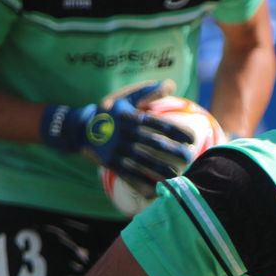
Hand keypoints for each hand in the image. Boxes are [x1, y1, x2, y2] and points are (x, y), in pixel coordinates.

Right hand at [39, 80, 194, 186]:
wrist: (82, 129)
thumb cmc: (112, 112)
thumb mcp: (126, 98)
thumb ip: (149, 92)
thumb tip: (171, 84)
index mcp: (131, 117)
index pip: (157, 124)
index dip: (176, 131)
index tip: (192, 139)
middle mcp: (126, 134)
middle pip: (153, 143)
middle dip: (173, 152)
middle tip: (188, 158)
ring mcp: (118, 150)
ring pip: (143, 162)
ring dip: (160, 170)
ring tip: (176, 176)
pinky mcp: (112, 164)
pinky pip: (129, 176)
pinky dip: (142, 184)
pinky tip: (155, 190)